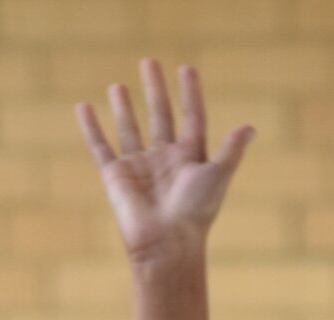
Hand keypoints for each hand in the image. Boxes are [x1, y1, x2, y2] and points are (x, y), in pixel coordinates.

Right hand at [75, 58, 251, 268]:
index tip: (187, 69)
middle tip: (149, 62)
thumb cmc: (195, 213)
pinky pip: (100, 146)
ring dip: (124, 108)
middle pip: (160, 117)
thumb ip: (231, 151)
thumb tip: (251, 128)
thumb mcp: (217, 176)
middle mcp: (165, 161)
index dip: (191, 94)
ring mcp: (139, 167)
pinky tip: (82, 107)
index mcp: (190, 159)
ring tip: (118, 85)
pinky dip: (90, 127)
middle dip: (155, 90)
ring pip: (130, 129)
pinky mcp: (115, 176)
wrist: (166, 244)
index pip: (192, 118)